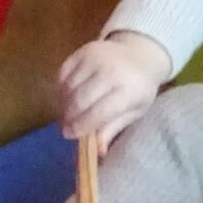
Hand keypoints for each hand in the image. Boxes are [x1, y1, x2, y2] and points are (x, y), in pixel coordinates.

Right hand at [56, 31, 171, 150]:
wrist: (140, 52)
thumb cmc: (139, 88)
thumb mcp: (134, 111)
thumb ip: (113, 128)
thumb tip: (98, 152)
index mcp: (128, 90)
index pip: (98, 113)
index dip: (81, 127)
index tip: (70, 135)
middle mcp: (110, 72)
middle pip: (79, 100)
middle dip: (68, 117)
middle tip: (65, 127)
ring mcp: (94, 58)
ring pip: (68, 87)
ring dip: (63, 104)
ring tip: (66, 113)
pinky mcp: (82, 50)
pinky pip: (63, 73)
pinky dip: (61, 87)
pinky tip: (66, 95)